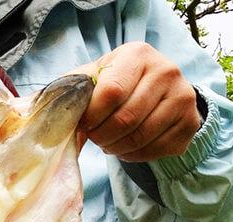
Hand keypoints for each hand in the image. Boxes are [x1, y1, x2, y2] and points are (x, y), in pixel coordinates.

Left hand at [74, 42, 201, 162]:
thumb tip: (42, 109)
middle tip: (96, 137)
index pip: (111, 93)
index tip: (84, 124)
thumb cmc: (116, 83)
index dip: (92, 117)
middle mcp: (166, 71)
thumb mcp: (94, 76)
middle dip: (102, 136)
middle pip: (126, 119)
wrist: (158, 88)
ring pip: (140, 137)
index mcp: (138, 54)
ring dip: (116, 148)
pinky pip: (155, 150)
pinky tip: (127, 146)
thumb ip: (72, 89)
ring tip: (109, 142)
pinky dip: (134, 155)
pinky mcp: (190, 123)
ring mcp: (183, 97)